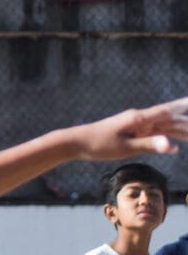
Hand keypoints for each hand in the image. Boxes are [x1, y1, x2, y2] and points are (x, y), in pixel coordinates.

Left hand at [66, 99, 187, 162]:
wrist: (77, 142)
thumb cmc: (99, 145)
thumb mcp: (125, 148)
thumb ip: (150, 145)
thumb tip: (172, 147)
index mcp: (140, 119)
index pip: (168, 111)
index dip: (183, 107)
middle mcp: (141, 119)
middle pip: (170, 120)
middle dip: (186, 122)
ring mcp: (137, 125)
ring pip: (164, 127)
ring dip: (180, 130)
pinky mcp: (133, 132)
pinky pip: (154, 134)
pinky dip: (166, 137)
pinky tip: (174, 144)